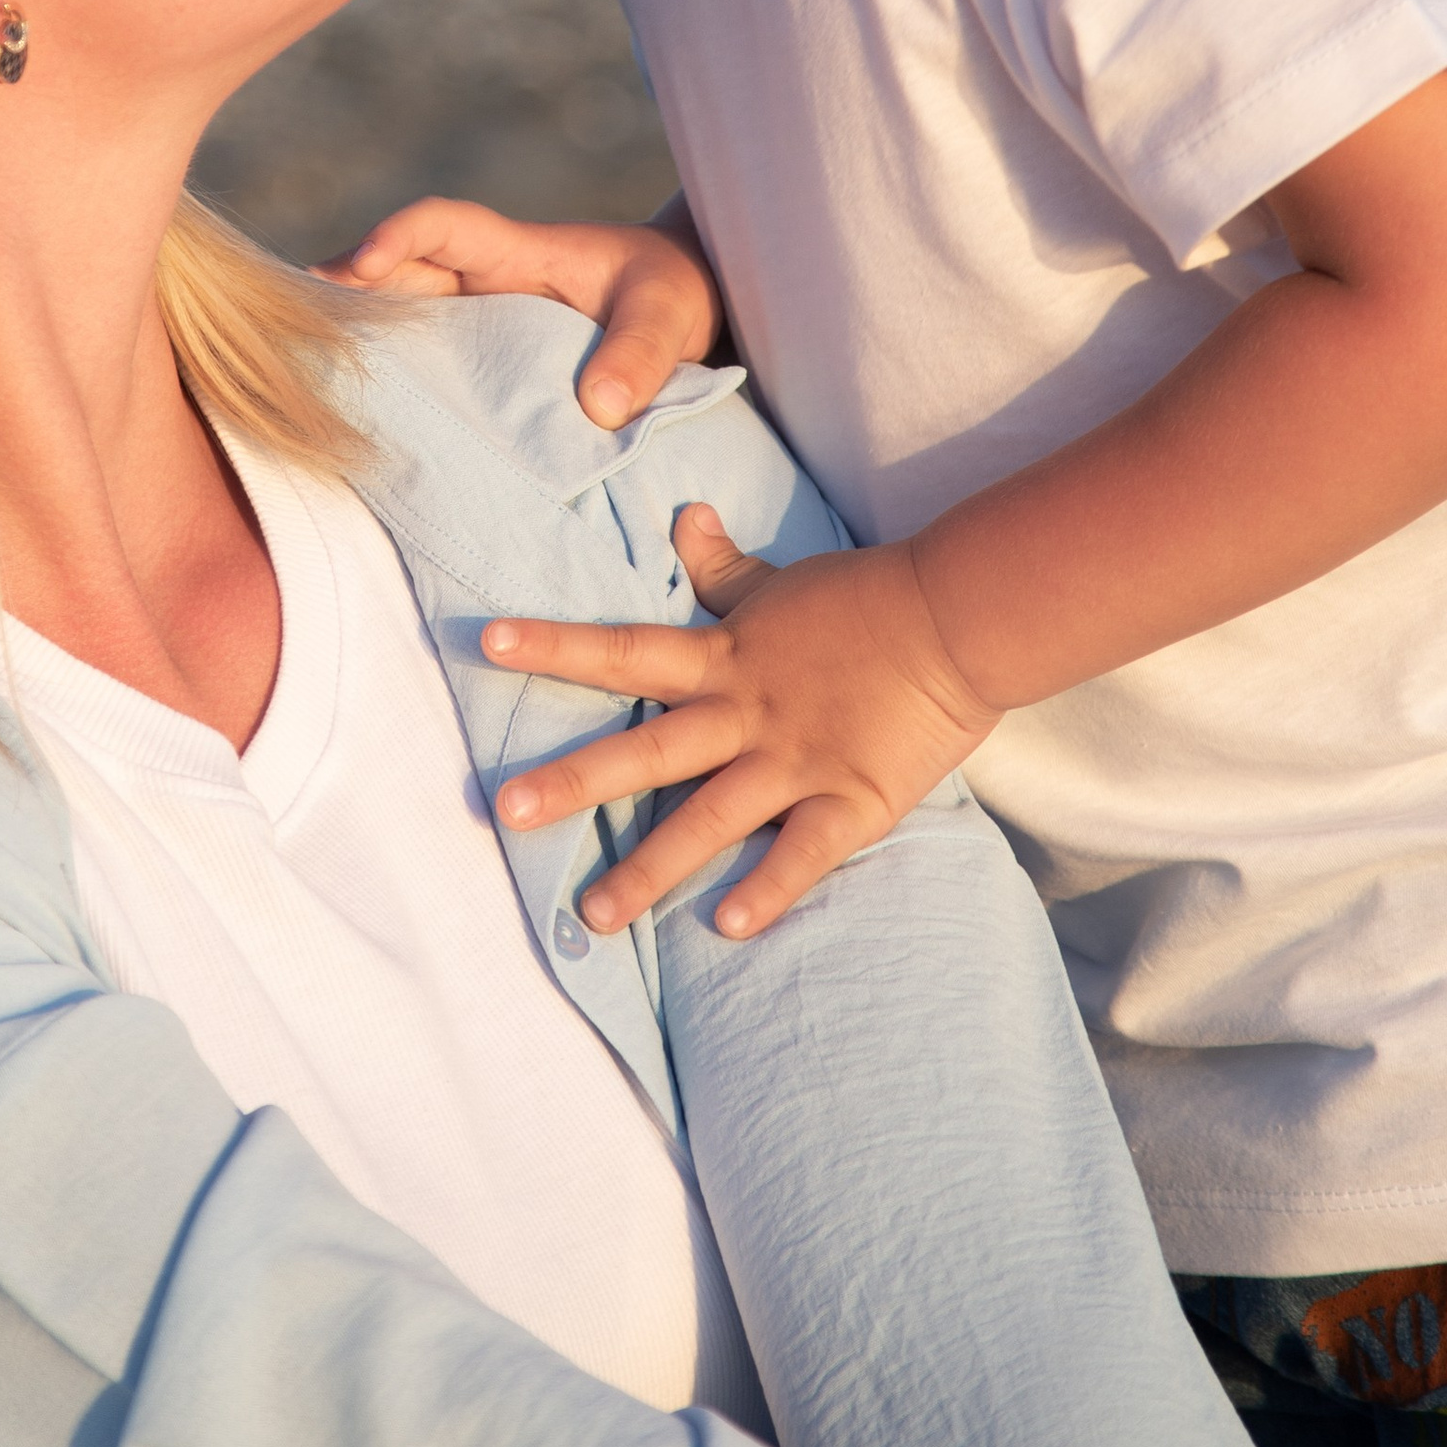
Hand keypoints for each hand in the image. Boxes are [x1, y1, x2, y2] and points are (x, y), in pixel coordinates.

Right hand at [320, 195, 721, 431]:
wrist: (689, 307)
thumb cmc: (676, 293)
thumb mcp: (669, 313)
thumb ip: (641, 355)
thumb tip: (598, 409)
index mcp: (518, 251)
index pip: (444, 225)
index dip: (397, 235)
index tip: (361, 267)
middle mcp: (483, 281)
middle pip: (395, 274)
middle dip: (343, 294)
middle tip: (290, 335)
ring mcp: (480, 320)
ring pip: (399, 318)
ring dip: (358, 339)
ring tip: (302, 380)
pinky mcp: (486, 361)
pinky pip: (427, 362)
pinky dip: (392, 380)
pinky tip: (362, 421)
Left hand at [482, 507, 998, 940]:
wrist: (960, 619)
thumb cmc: (867, 599)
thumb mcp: (784, 581)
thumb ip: (725, 569)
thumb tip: (684, 518)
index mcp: (727, 658)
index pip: (625, 648)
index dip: (556, 645)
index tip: (487, 642)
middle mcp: (747, 713)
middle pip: (647, 749)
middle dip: (574, 780)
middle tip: (504, 811)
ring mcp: (796, 760)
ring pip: (709, 820)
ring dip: (649, 869)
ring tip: (593, 917)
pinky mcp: (851, 800)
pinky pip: (802, 854)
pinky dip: (767, 890)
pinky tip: (725, 928)